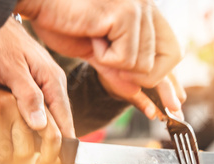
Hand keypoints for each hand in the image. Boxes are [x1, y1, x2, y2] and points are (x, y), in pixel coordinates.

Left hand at [0, 16, 74, 142]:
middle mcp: (54, 83)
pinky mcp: (36, 83)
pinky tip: (38, 136)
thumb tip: (41, 126)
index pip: (65, 118)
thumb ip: (28, 97)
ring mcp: (46, 83)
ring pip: (54, 116)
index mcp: (53, 80)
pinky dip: (44, 126)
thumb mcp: (11, 69)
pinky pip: (45, 109)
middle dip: (62, 145)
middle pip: (63, 120)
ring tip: (49, 158)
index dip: (67, 144)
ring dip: (52, 137)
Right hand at [0, 80, 62, 163]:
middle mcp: (18, 104)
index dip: (58, 155)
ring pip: (6, 155)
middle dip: (21, 156)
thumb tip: (58, 145)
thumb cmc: (1, 96)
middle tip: (14, 147)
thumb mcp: (28, 102)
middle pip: (27, 151)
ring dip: (1, 155)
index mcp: (34, 101)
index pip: (53, 134)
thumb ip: (45, 122)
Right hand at [16, 0, 183, 114]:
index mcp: (145, 16)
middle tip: (113, 64)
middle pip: (170, 60)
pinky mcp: (126, 12)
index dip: (169, 80)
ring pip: (145, 64)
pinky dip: (105, 57)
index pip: (172, 53)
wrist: (39, 7)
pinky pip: (126, 58)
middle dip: (146, 77)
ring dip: (115, 64)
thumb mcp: (100, 55)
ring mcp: (139, 7)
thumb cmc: (64, 25)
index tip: (174, 103)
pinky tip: (93, 37)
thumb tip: (142, 97)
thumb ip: (122, 73)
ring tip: (96, 40)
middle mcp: (147, 8)